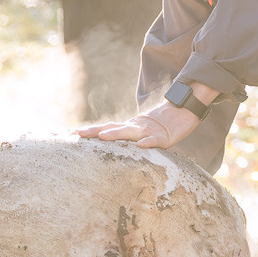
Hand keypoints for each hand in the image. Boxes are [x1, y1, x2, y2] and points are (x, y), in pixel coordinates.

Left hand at [76, 101, 200, 149]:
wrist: (183, 110)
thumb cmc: (161, 124)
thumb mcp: (142, 132)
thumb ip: (129, 137)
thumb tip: (114, 143)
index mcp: (130, 127)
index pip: (108, 128)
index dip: (91, 131)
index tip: (73, 133)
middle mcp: (135, 127)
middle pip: (113, 128)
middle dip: (95, 132)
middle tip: (78, 134)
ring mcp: (149, 131)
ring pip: (131, 132)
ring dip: (116, 134)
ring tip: (102, 137)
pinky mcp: (164, 137)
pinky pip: (154, 140)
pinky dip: (147, 142)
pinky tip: (140, 146)